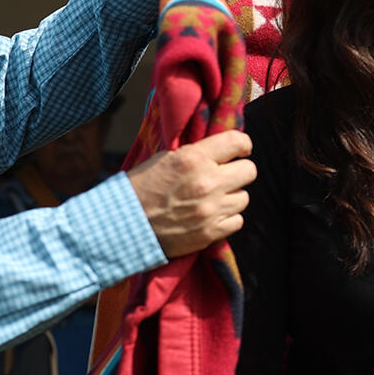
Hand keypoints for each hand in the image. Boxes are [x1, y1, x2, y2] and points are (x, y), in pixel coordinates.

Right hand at [127, 129, 254, 256]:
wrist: (124, 224)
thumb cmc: (141, 188)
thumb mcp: (166, 159)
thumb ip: (197, 154)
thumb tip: (223, 149)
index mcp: (194, 159)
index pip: (238, 142)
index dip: (242, 145)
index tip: (239, 150)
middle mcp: (207, 182)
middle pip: (249, 171)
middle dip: (239, 172)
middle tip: (226, 176)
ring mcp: (210, 210)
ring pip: (244, 198)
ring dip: (231, 197)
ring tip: (213, 198)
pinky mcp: (210, 232)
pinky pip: (237, 221)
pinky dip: (227, 219)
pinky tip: (212, 215)